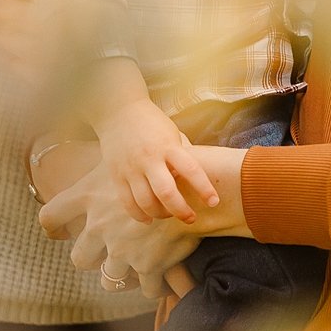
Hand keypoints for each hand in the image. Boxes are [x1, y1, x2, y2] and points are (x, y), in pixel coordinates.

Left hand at [39, 160, 197, 297]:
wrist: (195, 178)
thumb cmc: (159, 159)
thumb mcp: (127, 157)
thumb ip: (109, 167)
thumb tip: (102, 159)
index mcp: (88, 196)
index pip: (51, 216)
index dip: (52, 228)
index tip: (59, 233)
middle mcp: (99, 225)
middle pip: (80, 258)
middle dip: (90, 260)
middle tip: (102, 257)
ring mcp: (122, 248)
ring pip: (109, 278)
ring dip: (120, 277)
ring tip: (131, 274)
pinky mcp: (148, 264)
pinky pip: (145, 288)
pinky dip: (152, 286)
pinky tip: (158, 280)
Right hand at [98, 93, 219, 225]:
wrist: (119, 111)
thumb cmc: (152, 123)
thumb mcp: (172, 134)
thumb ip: (180, 156)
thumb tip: (195, 181)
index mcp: (168, 146)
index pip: (190, 170)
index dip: (204, 189)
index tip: (214, 202)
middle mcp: (149, 158)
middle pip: (166, 192)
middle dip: (181, 210)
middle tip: (191, 218)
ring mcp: (131, 168)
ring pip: (146, 202)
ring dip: (161, 214)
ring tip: (169, 214)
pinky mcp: (117, 175)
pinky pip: (128, 202)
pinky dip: (140, 215)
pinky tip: (149, 218)